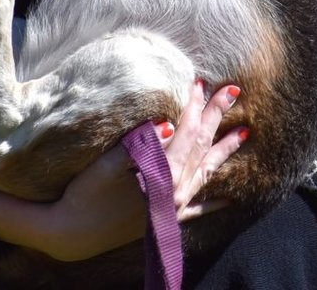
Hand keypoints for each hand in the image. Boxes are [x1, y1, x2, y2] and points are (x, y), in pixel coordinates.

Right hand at [0, 83, 245, 260]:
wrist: (72, 235)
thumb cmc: (86, 193)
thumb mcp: (109, 163)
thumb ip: (141, 143)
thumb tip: (168, 125)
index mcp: (161, 172)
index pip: (186, 131)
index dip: (193, 105)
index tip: (200, 81)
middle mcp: (173, 190)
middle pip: (202, 146)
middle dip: (217, 116)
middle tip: (233, 92)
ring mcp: (172, 207)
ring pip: (206, 173)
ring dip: (224, 151)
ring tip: (245, 133)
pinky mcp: (165, 220)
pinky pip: (197, 210)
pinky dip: (213, 202)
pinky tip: (228, 200)